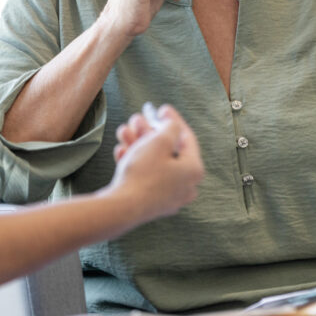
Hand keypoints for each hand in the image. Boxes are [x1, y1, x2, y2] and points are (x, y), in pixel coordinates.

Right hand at [108, 104, 203, 219]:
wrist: (123, 207)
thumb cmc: (144, 173)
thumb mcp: (159, 141)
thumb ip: (170, 128)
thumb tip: (173, 125)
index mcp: (194, 170)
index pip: (186, 138)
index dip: (173, 119)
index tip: (161, 108)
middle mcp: (186, 185)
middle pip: (168, 150)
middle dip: (149, 132)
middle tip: (137, 119)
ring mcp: (169, 196)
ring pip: (154, 162)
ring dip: (138, 144)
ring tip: (124, 131)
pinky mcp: (152, 203)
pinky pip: (146, 176)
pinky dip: (135, 162)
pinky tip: (121, 151)